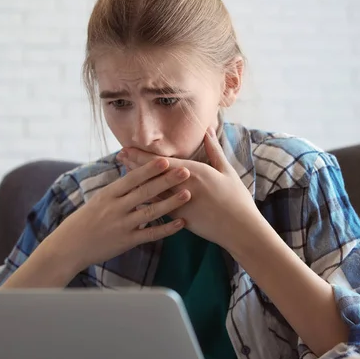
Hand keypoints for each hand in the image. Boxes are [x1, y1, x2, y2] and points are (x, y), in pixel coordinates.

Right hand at [50, 158, 191, 271]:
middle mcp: (116, 208)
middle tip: (185, 171)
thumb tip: (134, 170)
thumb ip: (118, 189)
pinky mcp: (127, 241)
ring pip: (151, 212)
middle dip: (166, 181)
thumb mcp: (98, 199)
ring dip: (171, 203)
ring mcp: (122, 225)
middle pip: (145, 192)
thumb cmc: (85, 220)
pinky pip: (151, 234)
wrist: (69, 246)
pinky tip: (181, 223)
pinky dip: (167, 229)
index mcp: (108, 194)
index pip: (132, 179)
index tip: (165, 160)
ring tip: (188, 194)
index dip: (149, 170)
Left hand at [117, 127, 262, 249]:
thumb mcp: (227, 171)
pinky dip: (145, 200)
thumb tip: (208, 129)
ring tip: (122, 173)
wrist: (240, 229)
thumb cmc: (236, 199)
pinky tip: (135, 196)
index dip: (142, 155)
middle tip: (119, 156)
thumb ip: (214, 150)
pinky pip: (157, 207)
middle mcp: (183, 186)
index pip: (161, 161)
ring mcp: (179, 203)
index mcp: (194, 171)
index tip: (127, 148)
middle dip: (134, 165)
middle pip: (152, 174)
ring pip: (152, 190)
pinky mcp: (179, 218)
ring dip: (136, 181)